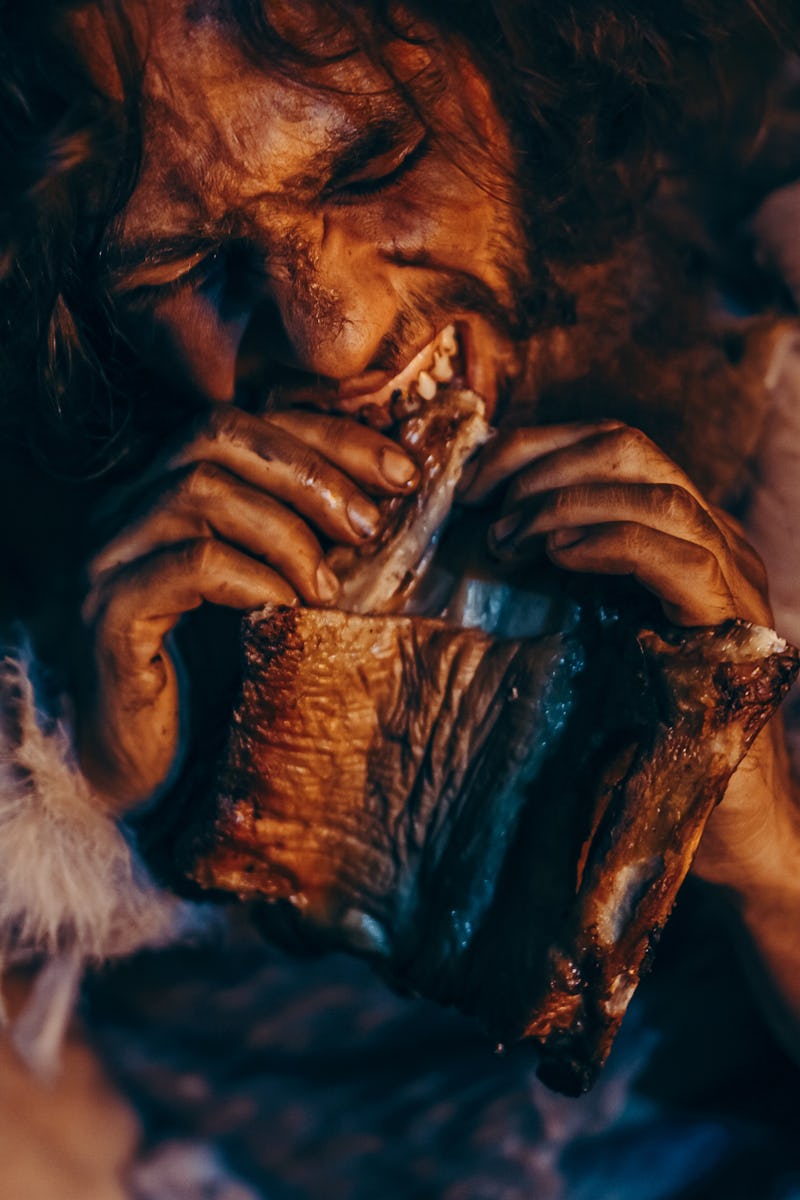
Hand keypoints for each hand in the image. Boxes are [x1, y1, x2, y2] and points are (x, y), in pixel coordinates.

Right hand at [77, 404, 418, 810]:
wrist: (150, 776)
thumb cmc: (219, 681)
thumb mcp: (274, 591)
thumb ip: (307, 537)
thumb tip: (391, 493)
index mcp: (162, 492)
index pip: (245, 423)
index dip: (328, 436)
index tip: (401, 471)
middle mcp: (123, 511)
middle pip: (216, 435)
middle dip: (311, 470)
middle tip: (370, 525)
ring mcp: (106, 558)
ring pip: (200, 491)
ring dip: (287, 532)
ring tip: (329, 585)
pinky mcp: (108, 613)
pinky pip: (190, 564)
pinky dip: (254, 579)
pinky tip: (287, 612)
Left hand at [458, 418, 792, 881]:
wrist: (715, 820)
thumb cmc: (638, 732)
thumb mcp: (586, 633)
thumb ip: (558, 575)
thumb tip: (479, 532)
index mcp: (680, 532)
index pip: (614, 445)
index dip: (537, 446)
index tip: (473, 478)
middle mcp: (716, 540)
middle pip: (632, 449)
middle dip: (541, 463)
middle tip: (482, 506)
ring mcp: (735, 580)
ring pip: (658, 493)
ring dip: (565, 502)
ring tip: (508, 540)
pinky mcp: (737, 629)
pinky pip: (681, 558)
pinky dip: (611, 543)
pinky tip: (558, 558)